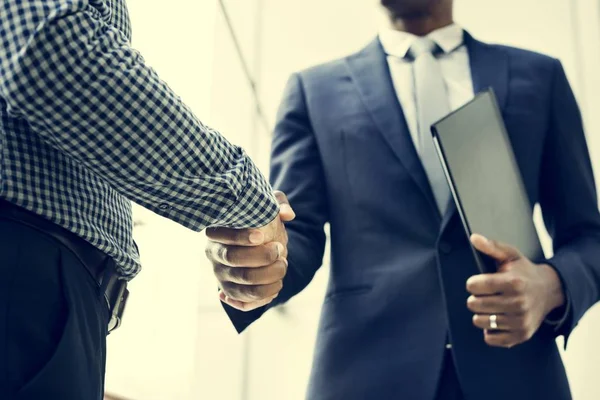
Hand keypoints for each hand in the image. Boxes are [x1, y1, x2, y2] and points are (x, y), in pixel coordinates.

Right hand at [205, 191, 294, 311]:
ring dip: (269, 277)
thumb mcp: (266, 206)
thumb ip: (278, 203)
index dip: (241, 237)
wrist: (256, 245)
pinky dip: (264, 296)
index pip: (223, 236)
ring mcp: (221, 276)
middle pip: (234, 260)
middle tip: (280, 249)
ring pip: (243, 284)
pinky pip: (245, 303)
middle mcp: (214, 255)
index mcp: (217, 232)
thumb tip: (287, 215)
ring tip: (284, 265)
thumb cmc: (258, 221)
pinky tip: (277, 284)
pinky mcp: (230, 293)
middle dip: (262, 257)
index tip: (262, 236)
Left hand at [466, 234, 564, 347]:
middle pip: (475, 305)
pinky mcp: (521, 335)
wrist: (549, 291)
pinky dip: (489, 330)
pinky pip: (492, 338)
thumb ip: (491, 246)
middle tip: (484, 295)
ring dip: (480, 314)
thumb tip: (474, 238)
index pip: (475, 286)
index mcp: (513, 282)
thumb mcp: (510, 255)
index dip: (472, 284)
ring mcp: (520, 321)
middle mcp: (518, 303)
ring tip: (490, 306)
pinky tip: (496, 319)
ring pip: (480, 322)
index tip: (477, 282)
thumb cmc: (524, 272)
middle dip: (475, 298)